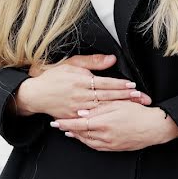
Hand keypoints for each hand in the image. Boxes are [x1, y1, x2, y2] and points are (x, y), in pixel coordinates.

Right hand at [13, 54, 150, 118]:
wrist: (36, 94)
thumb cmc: (54, 77)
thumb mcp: (72, 64)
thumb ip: (93, 62)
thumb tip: (111, 59)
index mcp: (82, 81)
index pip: (106, 83)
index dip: (120, 85)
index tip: (133, 86)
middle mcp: (81, 96)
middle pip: (108, 97)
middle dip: (125, 98)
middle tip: (140, 98)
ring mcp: (78, 108)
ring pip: (103, 109)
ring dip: (118, 108)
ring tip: (132, 108)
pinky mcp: (74, 118)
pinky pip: (91, 119)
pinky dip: (104, 119)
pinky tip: (114, 119)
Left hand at [50, 101, 177, 151]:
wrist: (154, 128)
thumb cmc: (138, 112)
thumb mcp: (118, 104)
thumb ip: (98, 108)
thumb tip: (82, 112)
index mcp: (104, 123)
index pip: (79, 124)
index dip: (66, 123)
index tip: (56, 122)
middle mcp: (105, 136)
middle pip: (81, 134)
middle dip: (68, 129)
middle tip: (57, 126)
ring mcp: (109, 144)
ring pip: (87, 141)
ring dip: (76, 136)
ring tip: (68, 131)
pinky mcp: (114, 148)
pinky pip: (96, 146)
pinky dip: (87, 142)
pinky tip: (83, 137)